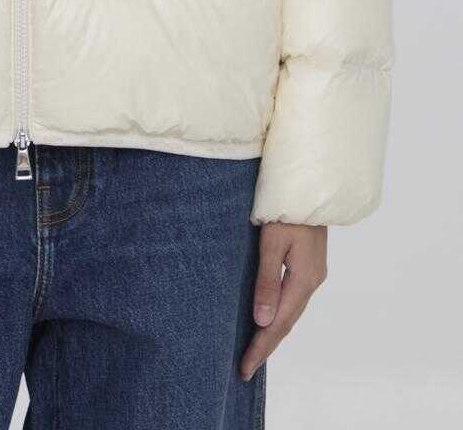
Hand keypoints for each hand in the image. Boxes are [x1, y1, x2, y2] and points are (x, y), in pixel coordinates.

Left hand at [240, 222, 326, 380]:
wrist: (310, 188)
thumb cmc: (286, 209)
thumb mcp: (272, 242)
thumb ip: (267, 280)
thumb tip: (262, 320)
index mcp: (304, 279)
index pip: (279, 323)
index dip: (261, 346)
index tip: (245, 367)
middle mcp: (311, 281)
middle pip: (287, 322)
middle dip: (266, 346)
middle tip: (245, 368)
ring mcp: (312, 274)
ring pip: (291, 312)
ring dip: (273, 333)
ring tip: (255, 351)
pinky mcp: (308, 267)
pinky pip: (292, 300)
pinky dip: (280, 315)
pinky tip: (269, 320)